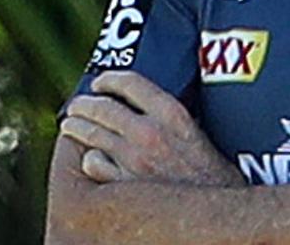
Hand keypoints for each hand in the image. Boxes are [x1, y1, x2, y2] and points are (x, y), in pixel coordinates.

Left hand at [60, 71, 242, 187]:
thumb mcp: (199, 132)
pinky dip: (90, 160)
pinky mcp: (122, 186)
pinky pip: (93, 165)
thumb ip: (172, 118)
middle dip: (84, 103)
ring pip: (91, 134)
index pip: (130, 83)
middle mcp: (149, 133)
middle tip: (77, 105)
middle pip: (103, 107)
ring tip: (71, 125)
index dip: (109, 79)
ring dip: (76, 127)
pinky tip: (92, 158)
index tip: (101, 82)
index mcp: (172, 114)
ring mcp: (132, 160)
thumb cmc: (214, 174)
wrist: (217, 210)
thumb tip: (148, 108)